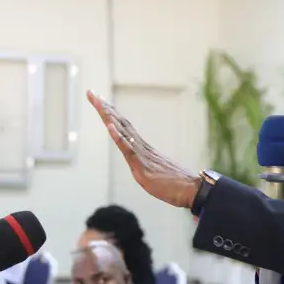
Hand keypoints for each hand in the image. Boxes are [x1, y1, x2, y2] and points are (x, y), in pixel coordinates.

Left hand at [87, 90, 200, 207]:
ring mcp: (142, 154)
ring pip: (123, 131)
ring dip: (109, 116)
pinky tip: (110, 126)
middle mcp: (141, 147)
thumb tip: (144, 165)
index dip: (111, 114)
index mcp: (143, 148)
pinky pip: (128, 149)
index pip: (124, 127)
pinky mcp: (143, 165)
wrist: (191, 189)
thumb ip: (148, 166)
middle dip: (105, 109)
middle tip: (92, 93)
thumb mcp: (156, 173)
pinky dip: (118, 136)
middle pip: (120, 123)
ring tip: (98, 102)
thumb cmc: (176, 183)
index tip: (100, 101)